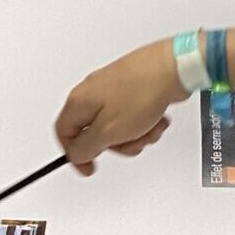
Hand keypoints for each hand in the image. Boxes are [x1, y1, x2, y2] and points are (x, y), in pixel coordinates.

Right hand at [54, 40, 187, 174]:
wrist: (171, 68)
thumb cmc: (141, 93)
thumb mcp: (109, 131)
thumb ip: (87, 147)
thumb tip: (76, 154)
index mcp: (79, 101)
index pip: (63, 133)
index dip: (74, 154)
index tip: (89, 166)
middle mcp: (92, 92)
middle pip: (94, 132)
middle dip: (115, 144)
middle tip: (129, 142)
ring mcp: (112, 89)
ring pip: (116, 127)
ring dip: (135, 135)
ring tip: (148, 128)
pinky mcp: (130, 88)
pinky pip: (132, 116)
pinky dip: (145, 123)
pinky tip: (156, 119)